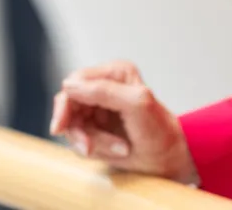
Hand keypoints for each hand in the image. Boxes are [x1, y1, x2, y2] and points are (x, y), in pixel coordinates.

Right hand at [50, 61, 195, 181]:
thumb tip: (68, 84)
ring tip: (119, 149)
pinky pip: (79, 139)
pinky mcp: (97, 127)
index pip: (74, 82)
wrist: (170, 160)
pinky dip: (94, 149)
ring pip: (72, 125)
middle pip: (69, 106)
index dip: (65, 105)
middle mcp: (105, 86)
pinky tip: (116, 151)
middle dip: (79, 131)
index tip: (61, 129)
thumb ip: (104, 91)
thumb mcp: (136, 105)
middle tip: (91, 149)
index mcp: (115, 73)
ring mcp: (99, 108)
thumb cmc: (160, 132)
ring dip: (91, 143)